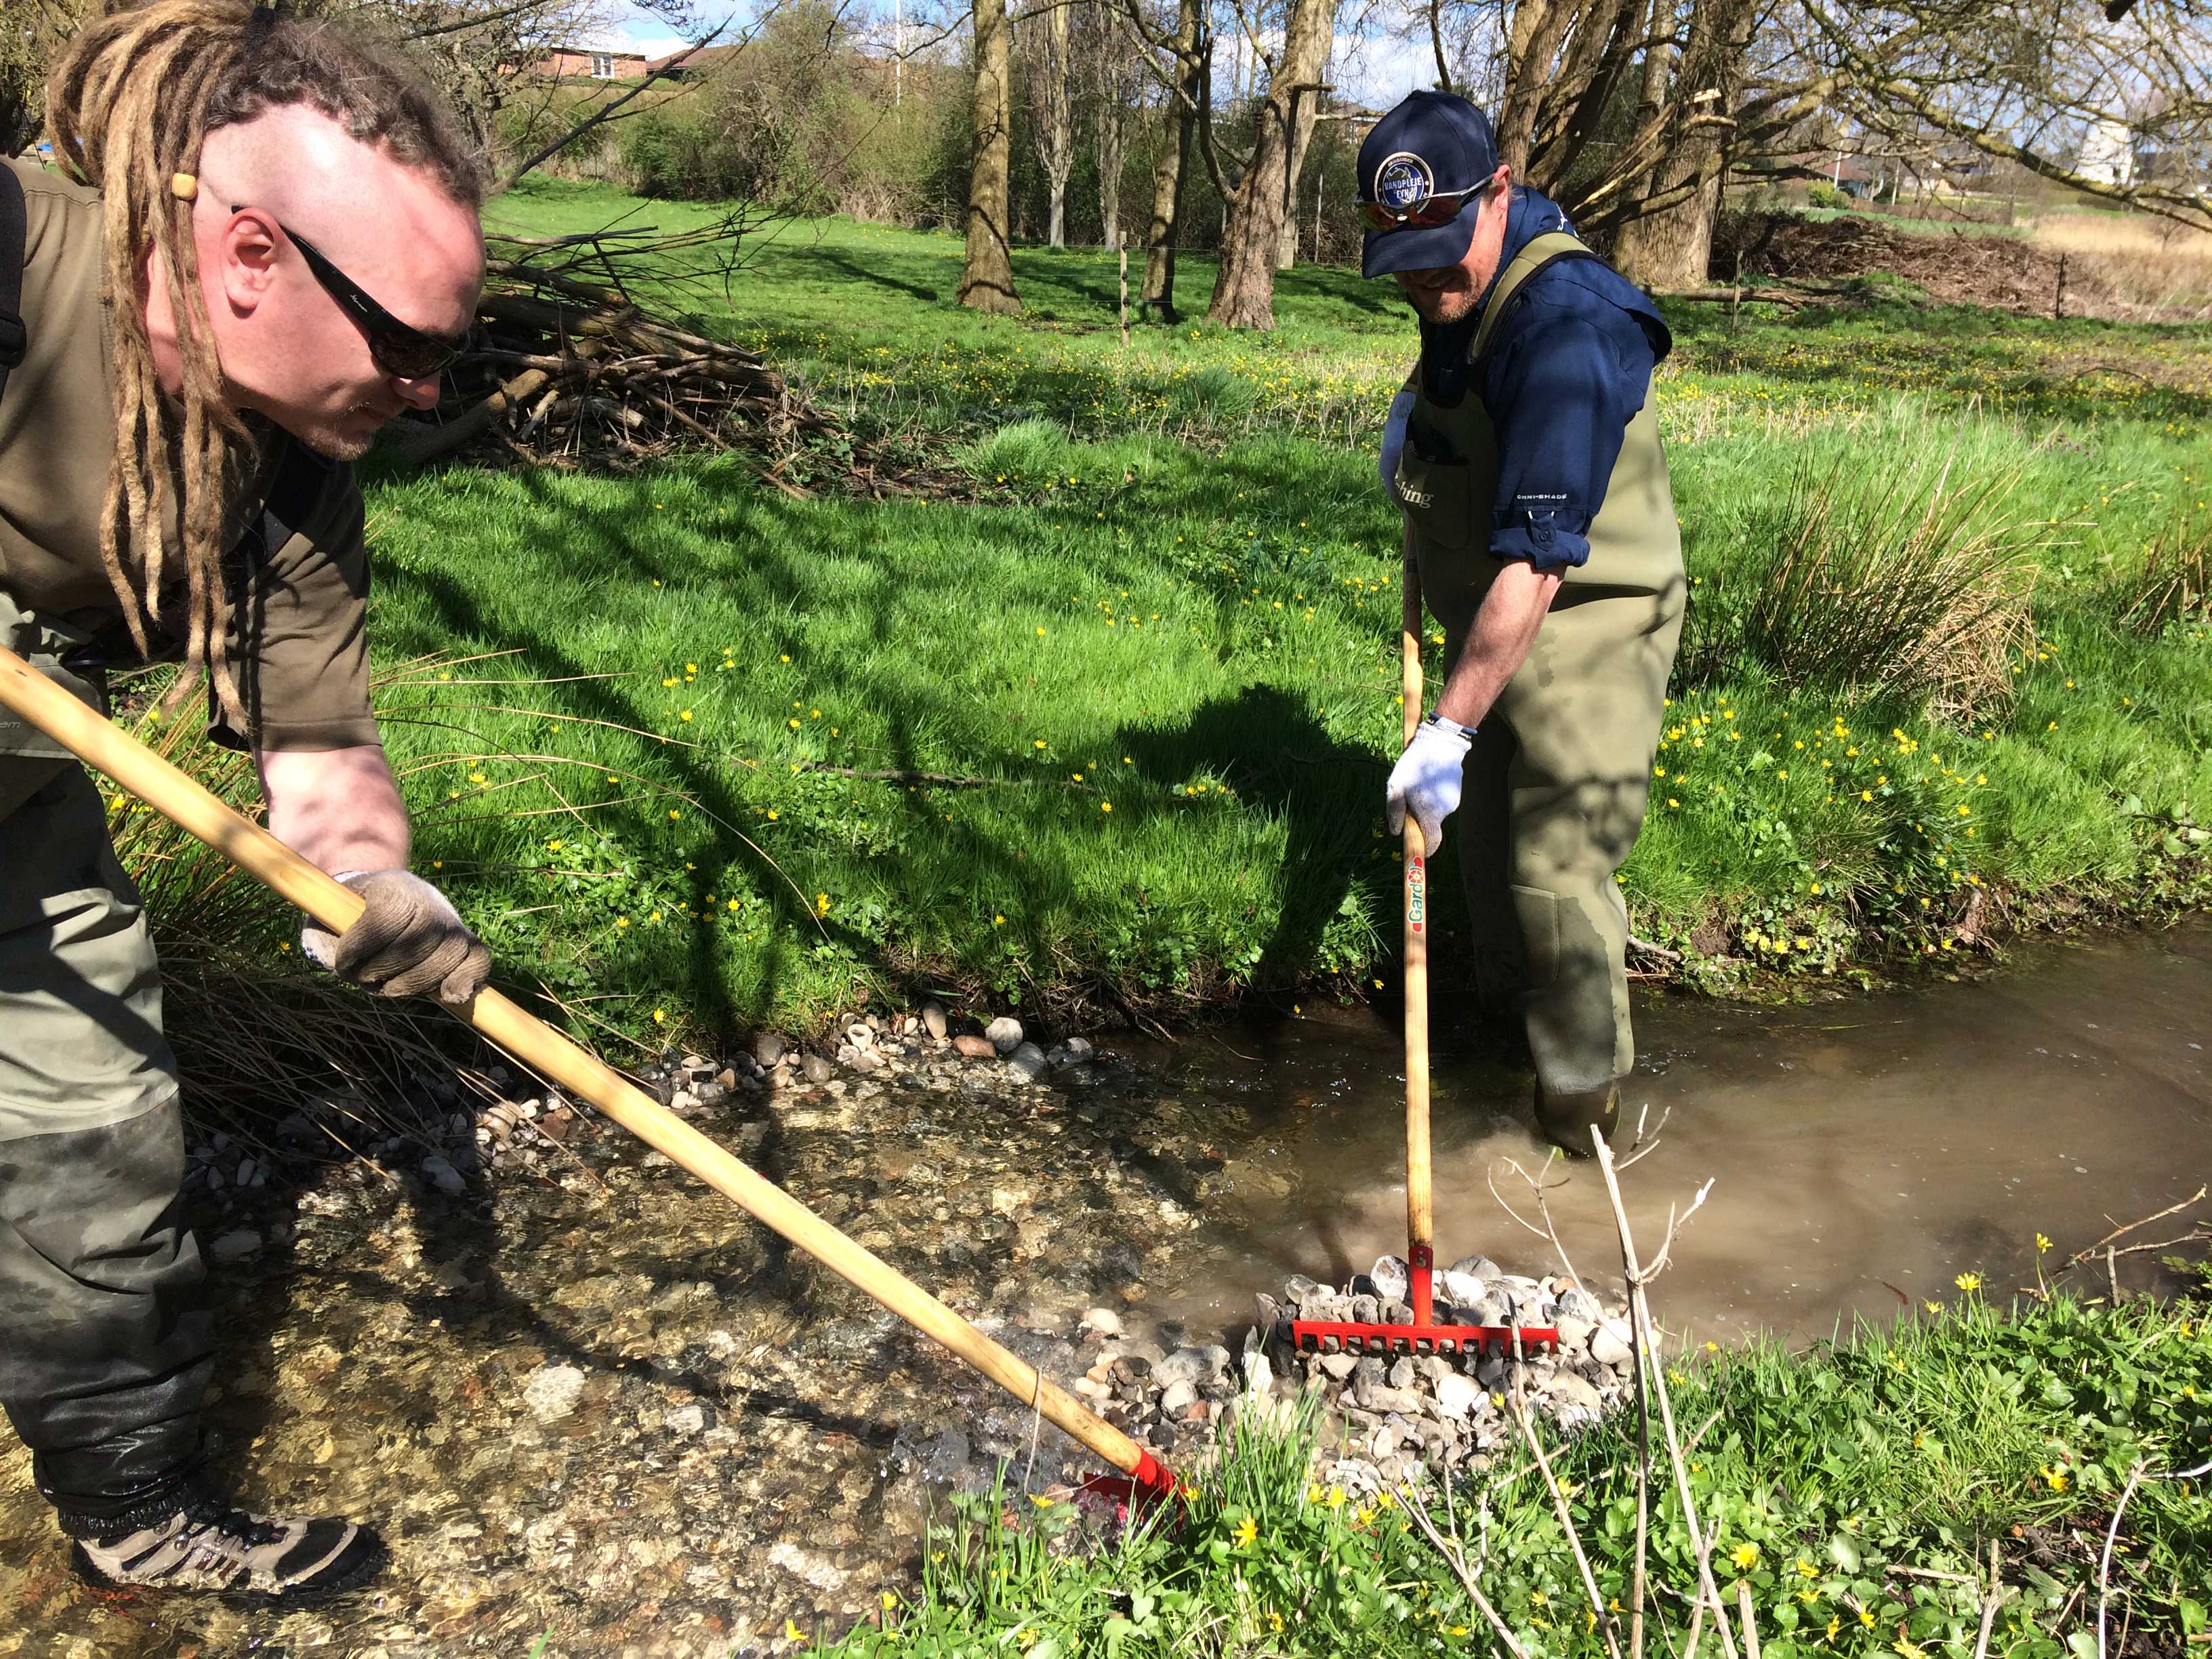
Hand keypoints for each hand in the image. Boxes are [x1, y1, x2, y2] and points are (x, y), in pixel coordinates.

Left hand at [302, 869, 489, 1004]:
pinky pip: (480, 958)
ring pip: (451, 951)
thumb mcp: (323, 925)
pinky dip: (468, 979)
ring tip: (390, 988)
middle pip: (423, 935)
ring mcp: (449, 919)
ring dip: (418, 982)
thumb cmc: (343, 920)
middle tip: (366, 980)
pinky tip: (450, 996)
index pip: (387, 915)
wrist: (374, 902)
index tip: (342, 964)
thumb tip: (349, 970)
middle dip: (389, 969)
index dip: (362, 946)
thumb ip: (328, 945)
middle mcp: (426, 897)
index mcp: (389, 885)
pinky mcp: (465, 940)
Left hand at [1386, 716, 1472, 856]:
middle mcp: (1446, 810)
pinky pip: (1442, 797)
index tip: (1419, 852)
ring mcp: (1454, 799)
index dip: (1425, 849)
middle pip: (1432, 824)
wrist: (1440, 742)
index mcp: (1431, 814)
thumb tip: (1396, 832)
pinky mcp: (1456, 788)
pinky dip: (1434, 793)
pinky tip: (1428, 777)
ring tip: (1418, 783)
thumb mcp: (1396, 788)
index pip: (1432, 842)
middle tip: (1408, 802)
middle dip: (1420, 819)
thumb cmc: (1415, 766)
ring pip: (1437, 809)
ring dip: (1426, 803)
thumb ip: (1395, 812)